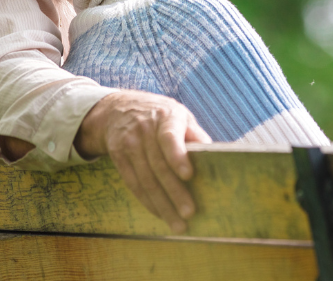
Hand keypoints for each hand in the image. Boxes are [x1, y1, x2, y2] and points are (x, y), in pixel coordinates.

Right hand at [75, 90, 212, 232]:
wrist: (119, 109)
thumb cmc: (161, 116)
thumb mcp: (180, 115)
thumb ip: (195, 134)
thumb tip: (215, 155)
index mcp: (166, 116)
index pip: (169, 137)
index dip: (177, 156)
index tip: (188, 175)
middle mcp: (145, 129)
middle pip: (158, 165)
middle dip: (174, 192)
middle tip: (189, 213)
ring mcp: (129, 143)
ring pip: (145, 179)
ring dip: (161, 204)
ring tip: (177, 224)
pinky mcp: (118, 156)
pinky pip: (133, 183)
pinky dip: (147, 201)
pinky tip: (159, 214)